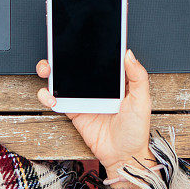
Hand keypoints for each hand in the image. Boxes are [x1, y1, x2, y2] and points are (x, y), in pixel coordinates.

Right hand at [36, 50, 154, 187]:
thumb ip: (137, 76)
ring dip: (50, 70)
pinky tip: (51, 96)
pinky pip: (56, 99)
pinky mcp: (73, 110)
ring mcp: (83, 96)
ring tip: (47, 69)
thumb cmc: (135, 129)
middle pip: (76, 63)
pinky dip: (48, 96)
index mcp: (114, 78)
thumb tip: (129, 53)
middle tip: (56, 49)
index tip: (79, 33)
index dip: (90, 44)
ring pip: (62, 78)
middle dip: (62, 54)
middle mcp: (97, 84)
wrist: (123, 155)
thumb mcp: (142, 100)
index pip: (100, 56)